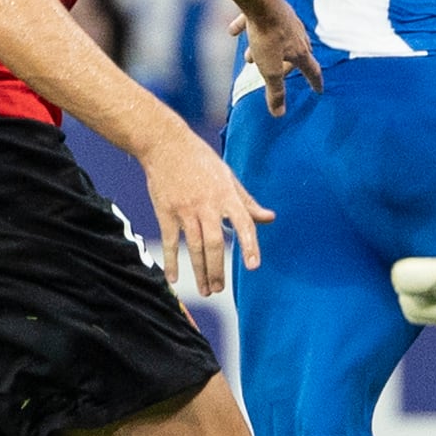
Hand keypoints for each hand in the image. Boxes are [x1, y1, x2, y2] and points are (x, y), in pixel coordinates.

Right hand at [141, 129, 269, 297]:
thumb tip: (270, 218)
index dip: (249, 245)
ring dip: (200, 272)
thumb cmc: (201, 160)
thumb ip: (247, 202)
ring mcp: (185, 209)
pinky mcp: (165, 212)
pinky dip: (172, 261)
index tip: (253, 266)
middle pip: (214, 243)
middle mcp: (207, 204)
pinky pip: (171, 242)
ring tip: (206, 290)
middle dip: (217, 270)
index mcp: (226, 195)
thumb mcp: (228, 177)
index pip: (243, 224)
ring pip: (194, 247)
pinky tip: (175, 279)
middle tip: (220, 290)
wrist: (166, 145)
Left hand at [232, 0, 321, 114]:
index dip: (315, 82)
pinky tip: (233, 31)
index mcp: (300, 51)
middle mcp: (298, 34)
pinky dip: (248, 27)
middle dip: (288, 64)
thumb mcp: (269, 69)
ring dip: (266, 49)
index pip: (313, 70)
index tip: (318, 90)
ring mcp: (286, 19)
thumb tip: (279, 114)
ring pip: (279, 37)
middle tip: (279, 73)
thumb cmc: (267, 35)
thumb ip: (275, 92)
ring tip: (250, 57)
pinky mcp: (272, 7)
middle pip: (297, 52)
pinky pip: (258, 20)